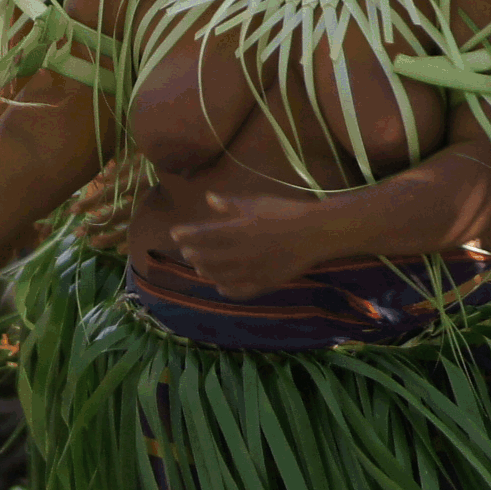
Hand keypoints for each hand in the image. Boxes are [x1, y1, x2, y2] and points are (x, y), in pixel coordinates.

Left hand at [165, 199, 322, 298]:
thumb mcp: (257, 203)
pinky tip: (221, 285)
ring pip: (218, 277)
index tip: (175, 233)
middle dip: (192, 254)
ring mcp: (251, 271)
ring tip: (201, 266)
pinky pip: (239, 291)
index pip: (202, 235)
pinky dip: (226, 289)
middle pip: (206, 258)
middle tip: (187, 250)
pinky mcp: (264, 283)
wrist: (315, 233)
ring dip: (206, 272)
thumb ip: (230, 204)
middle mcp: (240, 254)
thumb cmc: (285, 212)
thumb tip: (209, 198)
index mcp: (238, 231)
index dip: (185, 235)